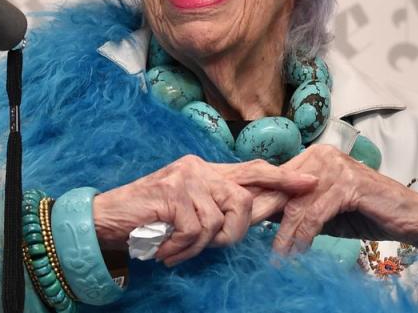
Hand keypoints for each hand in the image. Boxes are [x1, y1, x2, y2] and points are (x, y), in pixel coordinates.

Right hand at [92, 155, 317, 265]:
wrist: (107, 219)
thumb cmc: (149, 220)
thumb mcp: (189, 210)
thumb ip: (218, 207)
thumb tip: (255, 216)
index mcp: (208, 171)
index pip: (253, 169)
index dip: (283, 177)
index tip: (311, 182)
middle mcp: (200, 168)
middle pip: (244, 198)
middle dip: (239, 228)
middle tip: (214, 243)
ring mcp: (187, 178)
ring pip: (219, 221)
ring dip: (199, 247)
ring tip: (176, 248)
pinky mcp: (173, 194)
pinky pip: (196, 231)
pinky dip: (181, 249)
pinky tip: (165, 249)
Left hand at [254, 145, 417, 255]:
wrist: (409, 217)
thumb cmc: (366, 213)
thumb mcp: (323, 210)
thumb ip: (296, 208)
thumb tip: (260, 216)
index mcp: (313, 157)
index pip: (276, 179)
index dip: (257, 201)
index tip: (238, 223)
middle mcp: (321, 156)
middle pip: (281, 190)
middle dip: (261, 216)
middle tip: (241, 239)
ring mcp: (335, 168)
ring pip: (295, 206)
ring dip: (283, 236)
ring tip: (276, 258)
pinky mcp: (347, 185)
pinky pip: (314, 215)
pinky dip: (302, 238)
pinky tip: (295, 253)